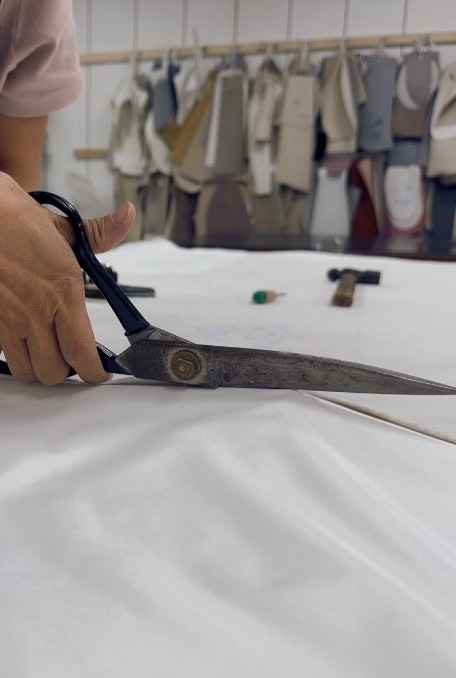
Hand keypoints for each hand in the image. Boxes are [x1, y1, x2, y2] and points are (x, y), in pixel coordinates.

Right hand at [0, 173, 134, 384]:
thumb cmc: (18, 221)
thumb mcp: (67, 229)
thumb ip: (101, 233)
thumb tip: (126, 217)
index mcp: (63, 293)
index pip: (82, 353)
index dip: (94, 372)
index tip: (100, 373)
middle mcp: (36, 312)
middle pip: (54, 371)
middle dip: (66, 369)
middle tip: (72, 355)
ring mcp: (9, 319)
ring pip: (27, 370)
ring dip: (39, 366)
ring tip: (48, 352)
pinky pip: (4, 354)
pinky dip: (16, 355)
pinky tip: (24, 340)